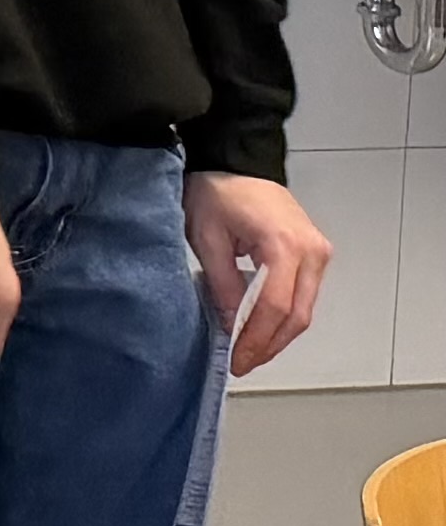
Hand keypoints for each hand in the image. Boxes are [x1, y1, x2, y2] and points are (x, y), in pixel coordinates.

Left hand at [191, 170, 333, 374]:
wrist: (235, 161)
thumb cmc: (216, 193)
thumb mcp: (207, 239)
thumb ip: (223, 285)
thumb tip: (233, 326)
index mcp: (284, 245)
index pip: (275, 307)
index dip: (256, 339)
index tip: (237, 359)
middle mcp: (312, 251)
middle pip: (298, 315)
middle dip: (269, 345)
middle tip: (242, 364)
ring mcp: (318, 252)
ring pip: (304, 309)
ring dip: (278, 335)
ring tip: (248, 352)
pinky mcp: (315, 253)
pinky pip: (303, 295)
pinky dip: (284, 317)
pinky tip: (261, 329)